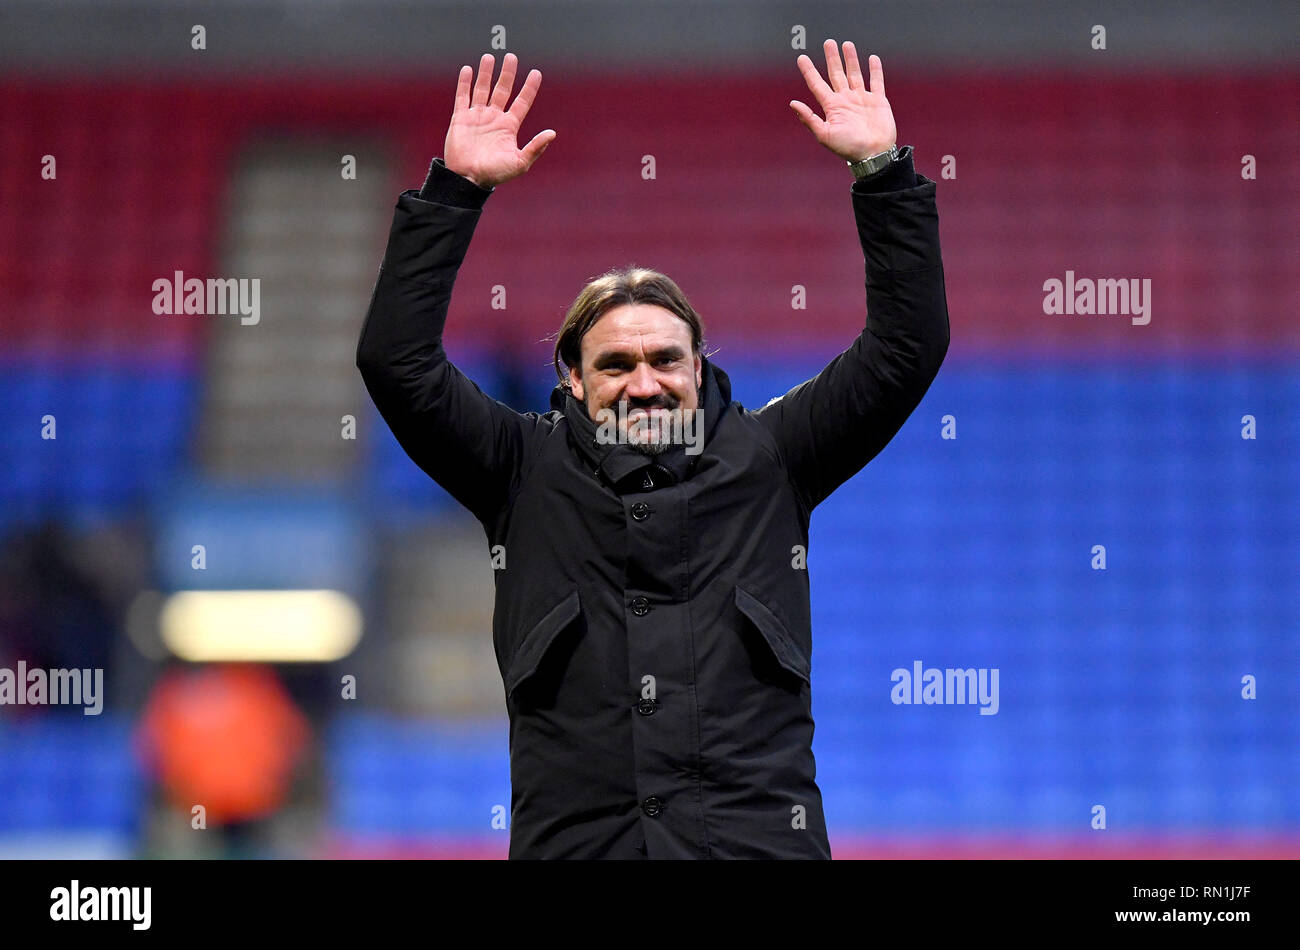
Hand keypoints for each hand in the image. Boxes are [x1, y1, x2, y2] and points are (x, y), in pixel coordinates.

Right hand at [444, 52, 555, 188]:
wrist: (468, 179)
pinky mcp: (461, 119)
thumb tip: (552, 133)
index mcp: (509, 126)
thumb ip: (536, 147)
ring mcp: (477, 117)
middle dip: (507, 74)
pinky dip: (464, 83)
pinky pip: (463, 97)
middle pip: (503, 90)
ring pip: (482, 89)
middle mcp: (494, 118)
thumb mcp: (520, 163)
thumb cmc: (495, 174)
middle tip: (511, 56)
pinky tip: (468, 69)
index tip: (536, 73)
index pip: (522, 102)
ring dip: (486, 73)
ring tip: (490, 57)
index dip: (529, 87)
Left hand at [790, 40, 895, 161]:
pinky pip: (876, 82)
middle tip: (828, 43)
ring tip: (846, 44)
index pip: (817, 84)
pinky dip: (875, 70)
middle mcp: (845, 100)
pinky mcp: (878, 101)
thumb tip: (793, 103)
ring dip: (851, 60)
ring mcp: (862, 99)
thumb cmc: (848, 148)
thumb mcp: (825, 135)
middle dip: (832, 58)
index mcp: (832, 107)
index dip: (809, 71)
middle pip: (836, 74)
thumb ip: (809, 119)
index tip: (801, 58)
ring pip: (855, 74)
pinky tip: (871, 59)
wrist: (873, 154)